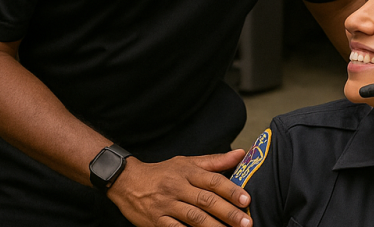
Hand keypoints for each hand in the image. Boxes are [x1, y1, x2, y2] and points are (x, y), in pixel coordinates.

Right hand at [107, 149, 251, 226]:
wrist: (126, 181)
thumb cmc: (163, 172)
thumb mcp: (187, 162)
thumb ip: (215, 161)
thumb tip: (241, 153)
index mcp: (188, 172)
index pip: (213, 180)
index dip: (231, 190)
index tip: (246, 199)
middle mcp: (178, 187)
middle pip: (206, 200)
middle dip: (228, 213)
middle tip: (246, 222)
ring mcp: (166, 205)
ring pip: (193, 217)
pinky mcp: (156, 221)